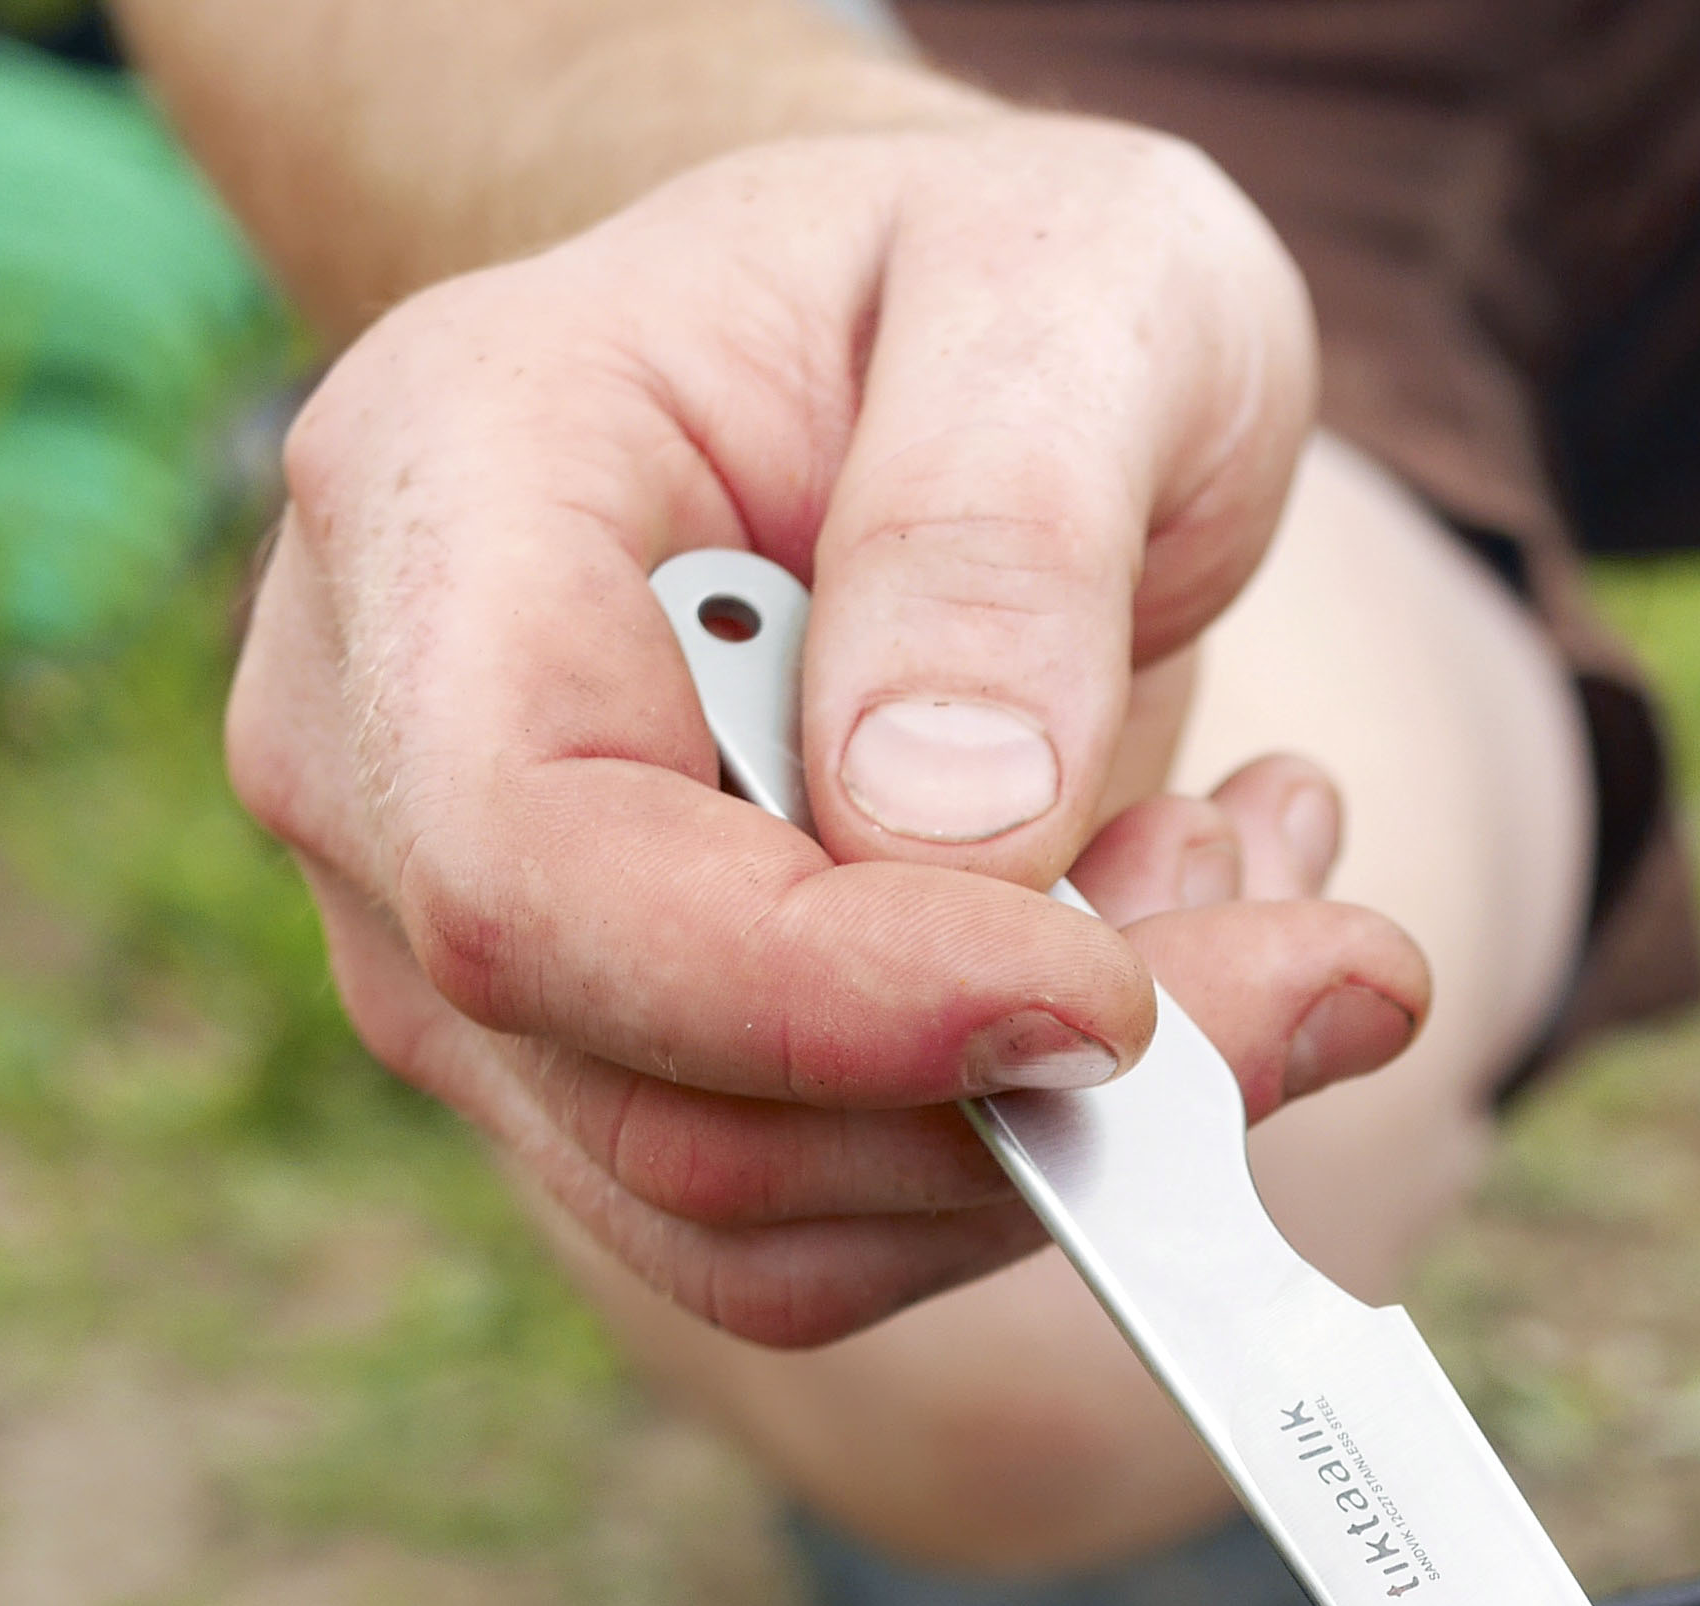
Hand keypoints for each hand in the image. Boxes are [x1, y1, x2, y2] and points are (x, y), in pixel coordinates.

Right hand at [226, 113, 1435, 1346]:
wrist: (931, 358)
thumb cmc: (982, 287)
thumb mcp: (1072, 282)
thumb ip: (1003, 524)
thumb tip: (948, 838)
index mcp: (435, 495)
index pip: (533, 870)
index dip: (817, 1000)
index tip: (1111, 1002)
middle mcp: (381, 754)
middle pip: (657, 1100)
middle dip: (1021, 1100)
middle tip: (1319, 950)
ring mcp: (474, 952)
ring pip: (750, 1223)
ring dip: (1060, 1132)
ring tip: (1236, 883)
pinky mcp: (610, 1074)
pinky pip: (826, 1229)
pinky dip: (1040, 1151)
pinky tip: (1170, 946)